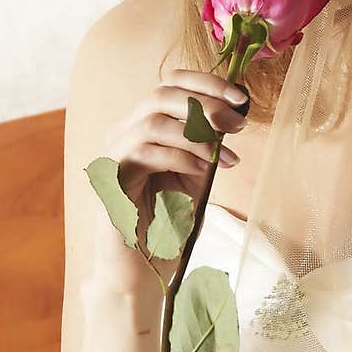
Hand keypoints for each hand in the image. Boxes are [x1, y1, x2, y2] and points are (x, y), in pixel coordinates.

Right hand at [93, 66, 248, 289]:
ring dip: (196, 134)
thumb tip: (235, 116)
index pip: (170, 84)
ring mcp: (112, 156)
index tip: (241, 99)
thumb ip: (209, 145)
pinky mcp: (110, 181)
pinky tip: (204, 170)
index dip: (206, 83)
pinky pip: (145, 154)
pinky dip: (181, 157)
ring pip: (153, 122)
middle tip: (237, 126)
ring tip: (223, 156)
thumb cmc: (170, 224)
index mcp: (143, 126)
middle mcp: (123, 134)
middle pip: (161, 95)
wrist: (143, 268)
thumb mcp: (198, 175)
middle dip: (207, 105)